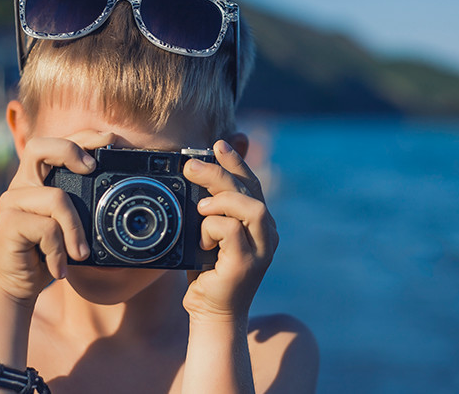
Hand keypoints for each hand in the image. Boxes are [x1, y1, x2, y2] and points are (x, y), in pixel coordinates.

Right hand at [0, 130, 114, 305]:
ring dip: (76, 230)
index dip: (82, 137)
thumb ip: (84, 208)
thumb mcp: (70, 227)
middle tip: (92, 168)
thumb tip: (121, 195)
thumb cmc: (46, 253)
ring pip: (57, 197)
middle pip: (39, 147)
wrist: (14, 286)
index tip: (110, 141)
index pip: (56, 144)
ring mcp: (12, 202)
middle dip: (70, 150)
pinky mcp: (7, 223)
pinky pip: (48, 229)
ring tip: (80, 253)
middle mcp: (22, 185)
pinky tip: (58, 267)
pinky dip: (59, 251)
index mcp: (38, 180)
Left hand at [182, 140, 278, 322]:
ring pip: (249, 206)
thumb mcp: (207, 235)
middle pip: (250, 190)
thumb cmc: (208, 274)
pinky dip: (211, 228)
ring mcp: (261, 250)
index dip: (236, 161)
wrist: (212, 314)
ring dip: (220, 200)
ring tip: (199, 208)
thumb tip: (195, 179)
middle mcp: (267, 234)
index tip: (218, 143)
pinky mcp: (246, 265)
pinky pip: (230, 231)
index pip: (252, 184)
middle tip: (191, 165)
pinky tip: (201, 240)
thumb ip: (209, 211)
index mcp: (260, 224)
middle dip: (220, 172)